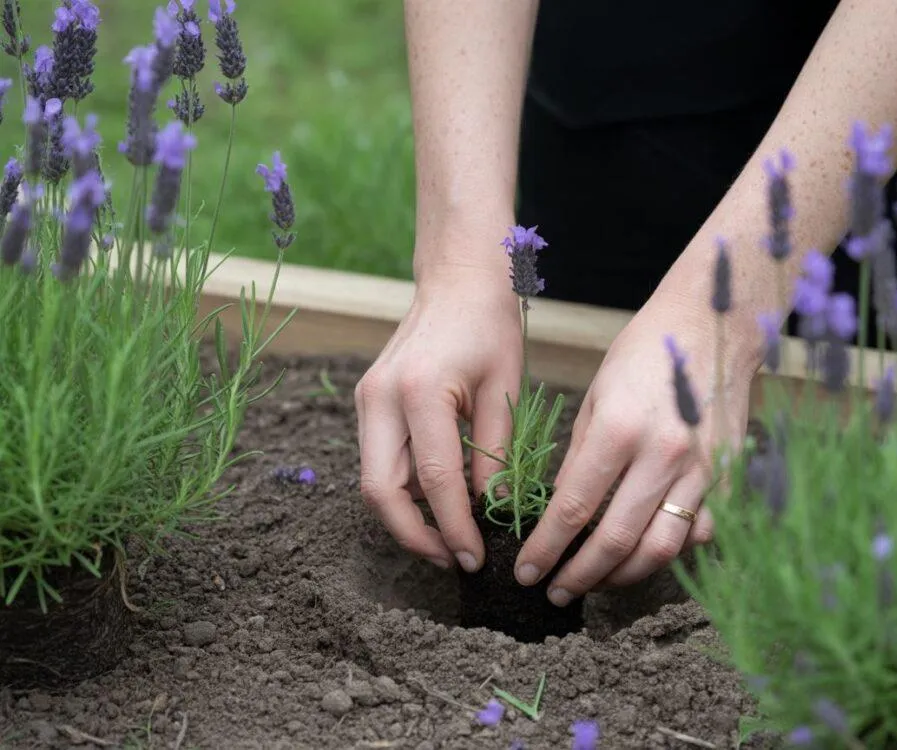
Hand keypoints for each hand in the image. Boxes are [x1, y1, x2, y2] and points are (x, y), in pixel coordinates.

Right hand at [355, 257, 521, 571]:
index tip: (477, 558)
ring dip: (406, 518)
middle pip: (379, 491)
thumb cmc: (488, 325)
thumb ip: (495, 455)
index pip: (433, 480)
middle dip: (414, 536)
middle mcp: (380, 398)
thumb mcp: (503, 388)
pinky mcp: (368, 403)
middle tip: (455, 559)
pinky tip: (439, 504)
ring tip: (451, 539)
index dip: (454, 527)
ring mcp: (367, 400)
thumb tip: (492, 514)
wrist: (456, 280)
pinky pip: (379, 461)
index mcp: (418, 391)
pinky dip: (404, 491)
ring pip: (373, 481)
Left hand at [513, 293, 756, 604]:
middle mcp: (663, 455)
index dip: (547, 548)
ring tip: (595, 584)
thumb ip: (579, 456)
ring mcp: (702, 469)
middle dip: (580, 575)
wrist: (713, 325)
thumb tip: (561, 509)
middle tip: (556, 591)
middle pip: (617, 540)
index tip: (527, 571)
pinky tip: (645, 557)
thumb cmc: (645, 353)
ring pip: (662, 549)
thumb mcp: (596, 396)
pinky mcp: (728, 476)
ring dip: (623, 576)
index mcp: (620, 429)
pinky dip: (671, 553)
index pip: (574, 508)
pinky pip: (700, 532)